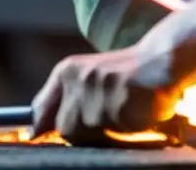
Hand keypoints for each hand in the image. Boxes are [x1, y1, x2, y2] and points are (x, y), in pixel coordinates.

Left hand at [29, 44, 181, 144]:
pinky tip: (134, 111)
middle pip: (64, 127)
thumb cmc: (123, 76)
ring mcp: (98, 88)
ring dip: (107, 130)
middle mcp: (78, 77)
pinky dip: (126, 128)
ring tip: (122, 113)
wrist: (160, 59)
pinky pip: (116, 130)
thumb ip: (63, 101)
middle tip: (105, 122)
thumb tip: (35, 129)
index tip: (39, 136)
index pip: (41, 108)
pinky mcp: (119, 100)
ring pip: (90, 132)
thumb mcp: (86, 79)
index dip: (41, 126)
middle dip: (82, 132)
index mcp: (66, 71)